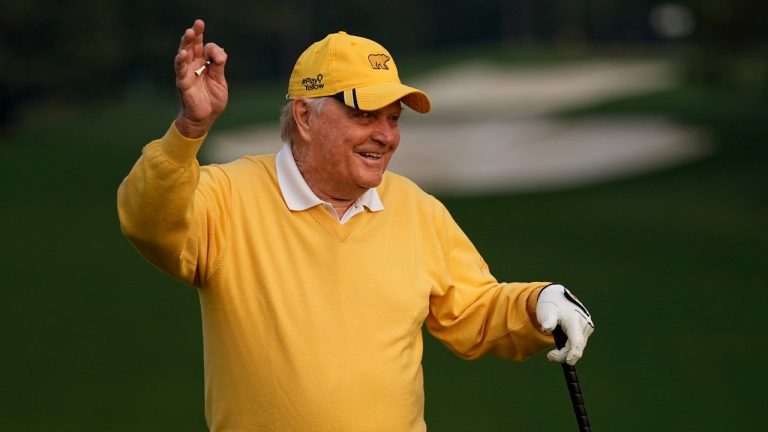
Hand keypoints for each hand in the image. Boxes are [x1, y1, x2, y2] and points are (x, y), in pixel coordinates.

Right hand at [174, 19, 227, 137]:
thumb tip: (221, 54)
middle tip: (198, 23)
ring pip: (184, 53)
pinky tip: (182, 53)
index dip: (213, 49)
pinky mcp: (183, 82)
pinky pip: (180, 69)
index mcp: (205, 64)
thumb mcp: (220, 81)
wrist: (206, 117)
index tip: (220, 57)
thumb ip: (219, 67)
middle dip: (195, 34)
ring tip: (189, 32)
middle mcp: (195, 65)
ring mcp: (187, 72)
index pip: (207, 49)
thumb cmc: (213, 100)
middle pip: (193, 45)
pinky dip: (181, 61)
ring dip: (186, 42)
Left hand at [536, 284, 593, 364]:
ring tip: (552, 354)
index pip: (577, 340)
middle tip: (549, 357)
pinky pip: (577, 344)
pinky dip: (568, 348)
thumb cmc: (551, 305)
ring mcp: (586, 328)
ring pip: (577, 347)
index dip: (574, 353)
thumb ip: (548, 320)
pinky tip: (560, 349)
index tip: (569, 362)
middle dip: (563, 355)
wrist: (557, 297)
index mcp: (575, 319)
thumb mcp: (547, 311)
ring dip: (565, 353)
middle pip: (576, 347)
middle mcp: (584, 324)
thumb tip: (547, 329)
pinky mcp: (585, 331)